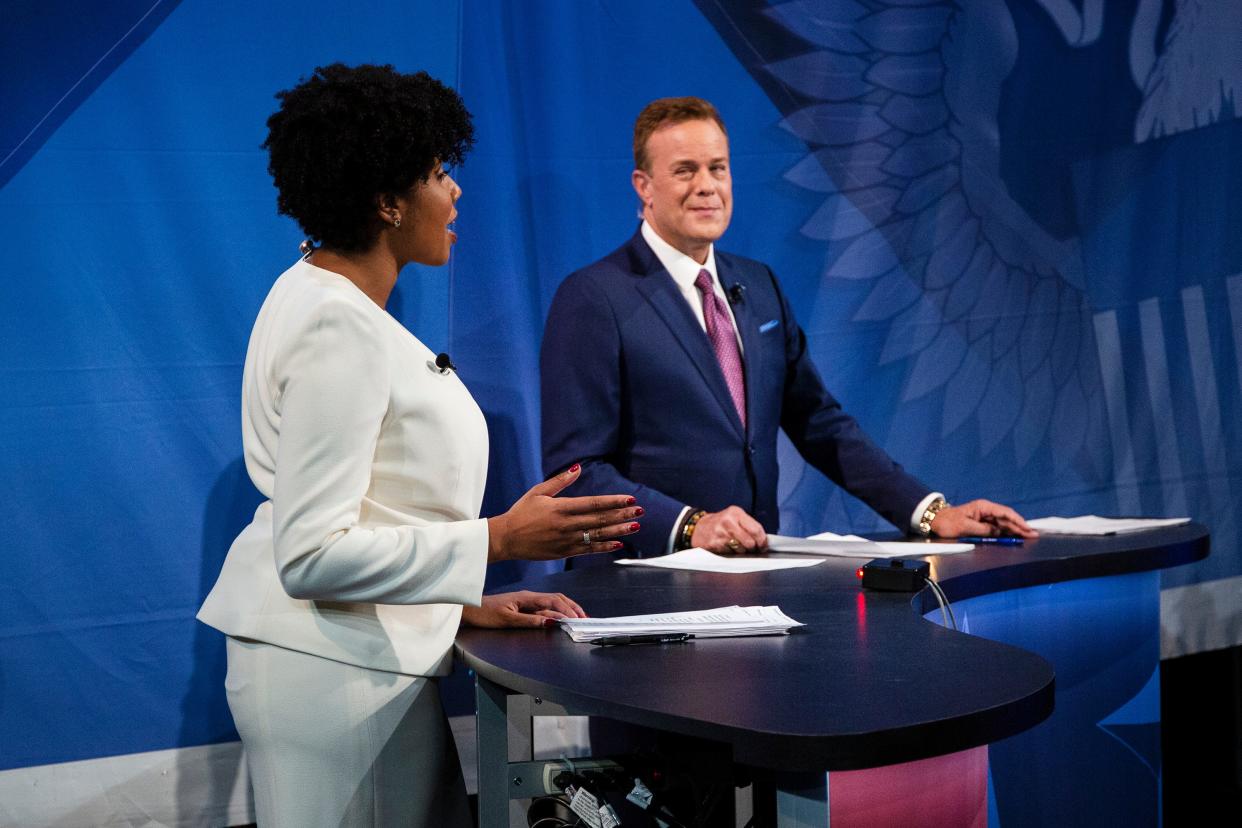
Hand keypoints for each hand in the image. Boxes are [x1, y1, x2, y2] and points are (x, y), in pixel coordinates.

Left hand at [461, 591, 587, 628]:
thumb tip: (551, 622)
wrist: (467, 609)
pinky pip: (544, 607)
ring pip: (552, 602)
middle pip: (557, 599)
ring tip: (578, 617)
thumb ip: (530, 621)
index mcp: (527, 597)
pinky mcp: (523, 606)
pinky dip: (556, 611)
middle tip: (586, 618)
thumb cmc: (483, 613)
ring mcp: (526, 601)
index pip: (554, 602)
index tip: (579, 620)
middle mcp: (529, 597)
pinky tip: (560, 617)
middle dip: (573, 608)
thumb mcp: (507, 619)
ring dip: (566, 609)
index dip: (569, 610)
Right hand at [487, 464, 642, 561]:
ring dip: (618, 531)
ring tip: (635, 526)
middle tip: (641, 511)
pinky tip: (618, 544)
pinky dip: (604, 547)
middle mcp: (566, 525)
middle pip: (599, 519)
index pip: (593, 503)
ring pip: (597, 535)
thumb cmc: (521, 512)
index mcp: (560, 508)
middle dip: (622, 515)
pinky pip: (588, 550)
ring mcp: (566, 540)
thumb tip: (578, 467)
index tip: (630, 499)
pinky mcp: (564, 553)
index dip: (613, 501)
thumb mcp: (538, 492)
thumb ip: (560, 481)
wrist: (505, 539)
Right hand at [692, 506, 766, 553]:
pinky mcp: (714, 543)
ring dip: (742, 551)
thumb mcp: (735, 517)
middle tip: (752, 549)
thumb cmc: (721, 524)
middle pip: (750, 542)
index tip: (763, 545)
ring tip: (737, 546)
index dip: (762, 540)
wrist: (699, 528)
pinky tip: (727, 547)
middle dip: (753, 548)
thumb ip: (749, 525)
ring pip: (741, 549)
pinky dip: (732, 553)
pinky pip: (731, 553)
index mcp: (735, 512)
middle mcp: (728, 521)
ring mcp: (720, 533)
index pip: (756, 529)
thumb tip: (764, 541)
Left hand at [931, 499, 1037, 538]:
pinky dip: (1006, 532)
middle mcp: (986, 510)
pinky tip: (1015, 536)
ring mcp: (984, 516)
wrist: (935, 521)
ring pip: (1003, 523)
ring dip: (1015, 530)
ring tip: (1028, 536)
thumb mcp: (965, 527)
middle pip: (1007, 518)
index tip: (1028, 529)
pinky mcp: (982, 523)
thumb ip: (983, 530)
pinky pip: (997, 527)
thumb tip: (999, 532)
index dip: (1018, 522)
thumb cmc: (948, 523)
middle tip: (1034, 535)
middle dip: (1020, 527)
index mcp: (983, 507)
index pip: (1005, 513)